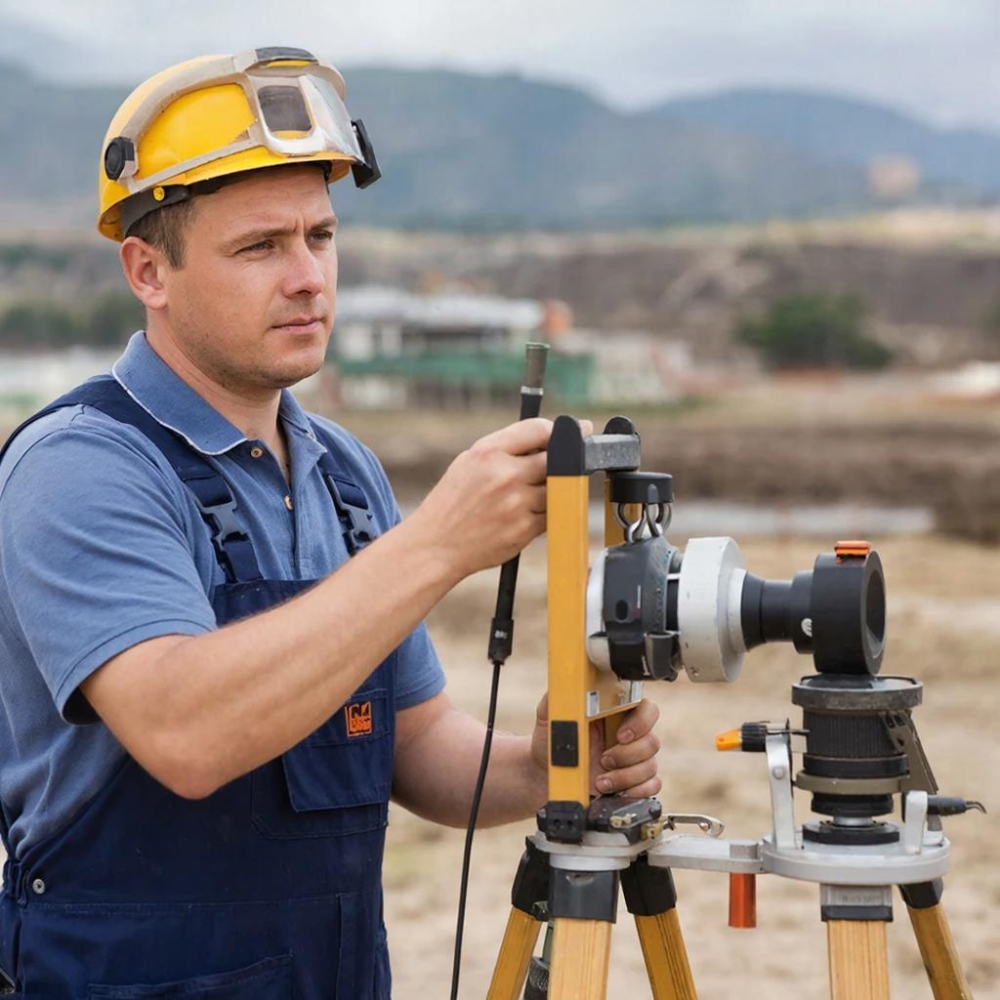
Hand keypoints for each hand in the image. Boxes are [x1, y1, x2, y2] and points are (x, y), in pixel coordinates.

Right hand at [410, 418, 552, 581]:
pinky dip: (544, 513)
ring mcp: (516, 503)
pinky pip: (551, 514)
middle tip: (558, 467)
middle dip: (561, 462)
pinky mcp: (524, 529)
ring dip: (551, 491)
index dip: (558, 432)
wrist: (436, 545)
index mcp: (488, 452)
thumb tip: (552, 437)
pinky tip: (521, 515)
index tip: (570, 436)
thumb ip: (507, 448)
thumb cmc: (455, 501)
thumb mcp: (469, 462)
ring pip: (558, 489)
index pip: (538, 429)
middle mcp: (504, 475)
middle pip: (556, 459)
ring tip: (525, 496)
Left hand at [531, 695, 661, 798]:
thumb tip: (566, 681)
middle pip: (652, 741)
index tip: (620, 735)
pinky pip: (652, 786)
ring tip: (601, 781)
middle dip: (628, 755)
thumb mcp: (549, 715)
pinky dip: (635, 791)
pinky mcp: (633, 782)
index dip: (641, 722)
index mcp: (616, 713)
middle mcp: (629, 734)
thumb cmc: (550, 741)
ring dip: (626, 777)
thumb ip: (557, 697)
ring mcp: (633, 760)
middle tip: (604, 760)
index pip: (647, 709)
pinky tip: (613, 791)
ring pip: (651, 766)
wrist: (544, 774)